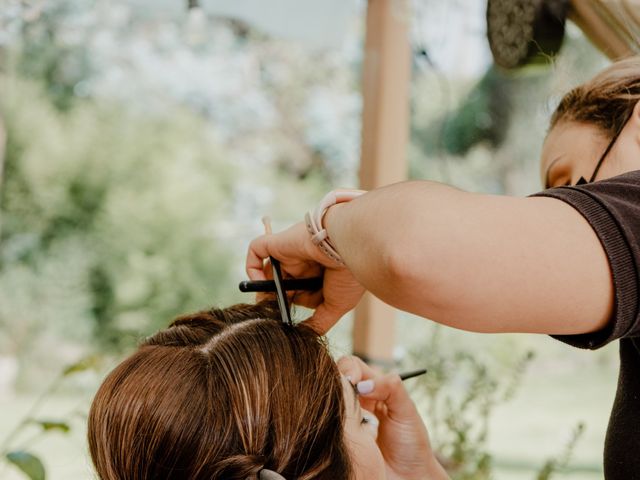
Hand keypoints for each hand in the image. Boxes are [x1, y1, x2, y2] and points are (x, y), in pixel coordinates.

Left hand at [245, 221, 364, 331]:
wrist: (350, 247)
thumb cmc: (349, 275)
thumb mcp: (336, 305)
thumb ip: (319, 321)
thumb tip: (304, 335)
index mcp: (319, 274)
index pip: (299, 292)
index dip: (291, 305)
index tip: (285, 320)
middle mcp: (304, 262)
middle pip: (282, 283)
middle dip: (275, 299)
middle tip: (270, 315)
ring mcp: (290, 252)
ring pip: (268, 269)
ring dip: (263, 288)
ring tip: (266, 304)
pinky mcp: (279, 242)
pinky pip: (256, 250)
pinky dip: (252, 267)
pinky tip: (259, 283)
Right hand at [337, 356, 448, 479]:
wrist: (409, 478)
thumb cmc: (412, 444)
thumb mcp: (407, 411)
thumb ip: (391, 389)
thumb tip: (363, 384)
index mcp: (374, 388)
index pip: (352, 365)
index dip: (348, 369)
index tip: (353, 382)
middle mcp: (356, 400)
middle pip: (335, 379)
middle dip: (337, 384)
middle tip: (345, 399)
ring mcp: (345, 418)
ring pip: (327, 400)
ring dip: (333, 404)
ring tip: (346, 417)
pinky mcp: (338, 436)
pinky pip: (325, 423)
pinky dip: (329, 423)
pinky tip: (341, 431)